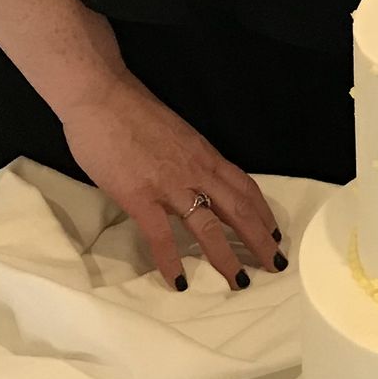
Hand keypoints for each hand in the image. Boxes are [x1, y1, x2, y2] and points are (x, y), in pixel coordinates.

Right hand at [60, 73, 282, 288]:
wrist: (100, 96)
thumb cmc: (131, 110)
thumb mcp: (175, 133)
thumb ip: (188, 157)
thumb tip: (194, 176)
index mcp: (204, 154)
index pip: (245, 187)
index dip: (263, 212)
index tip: (275, 233)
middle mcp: (196, 170)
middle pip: (239, 210)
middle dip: (260, 240)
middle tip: (276, 265)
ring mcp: (169, 184)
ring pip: (209, 227)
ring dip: (227, 257)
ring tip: (240, 282)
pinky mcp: (140, 196)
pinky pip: (161, 236)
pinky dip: (171, 262)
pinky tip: (178, 283)